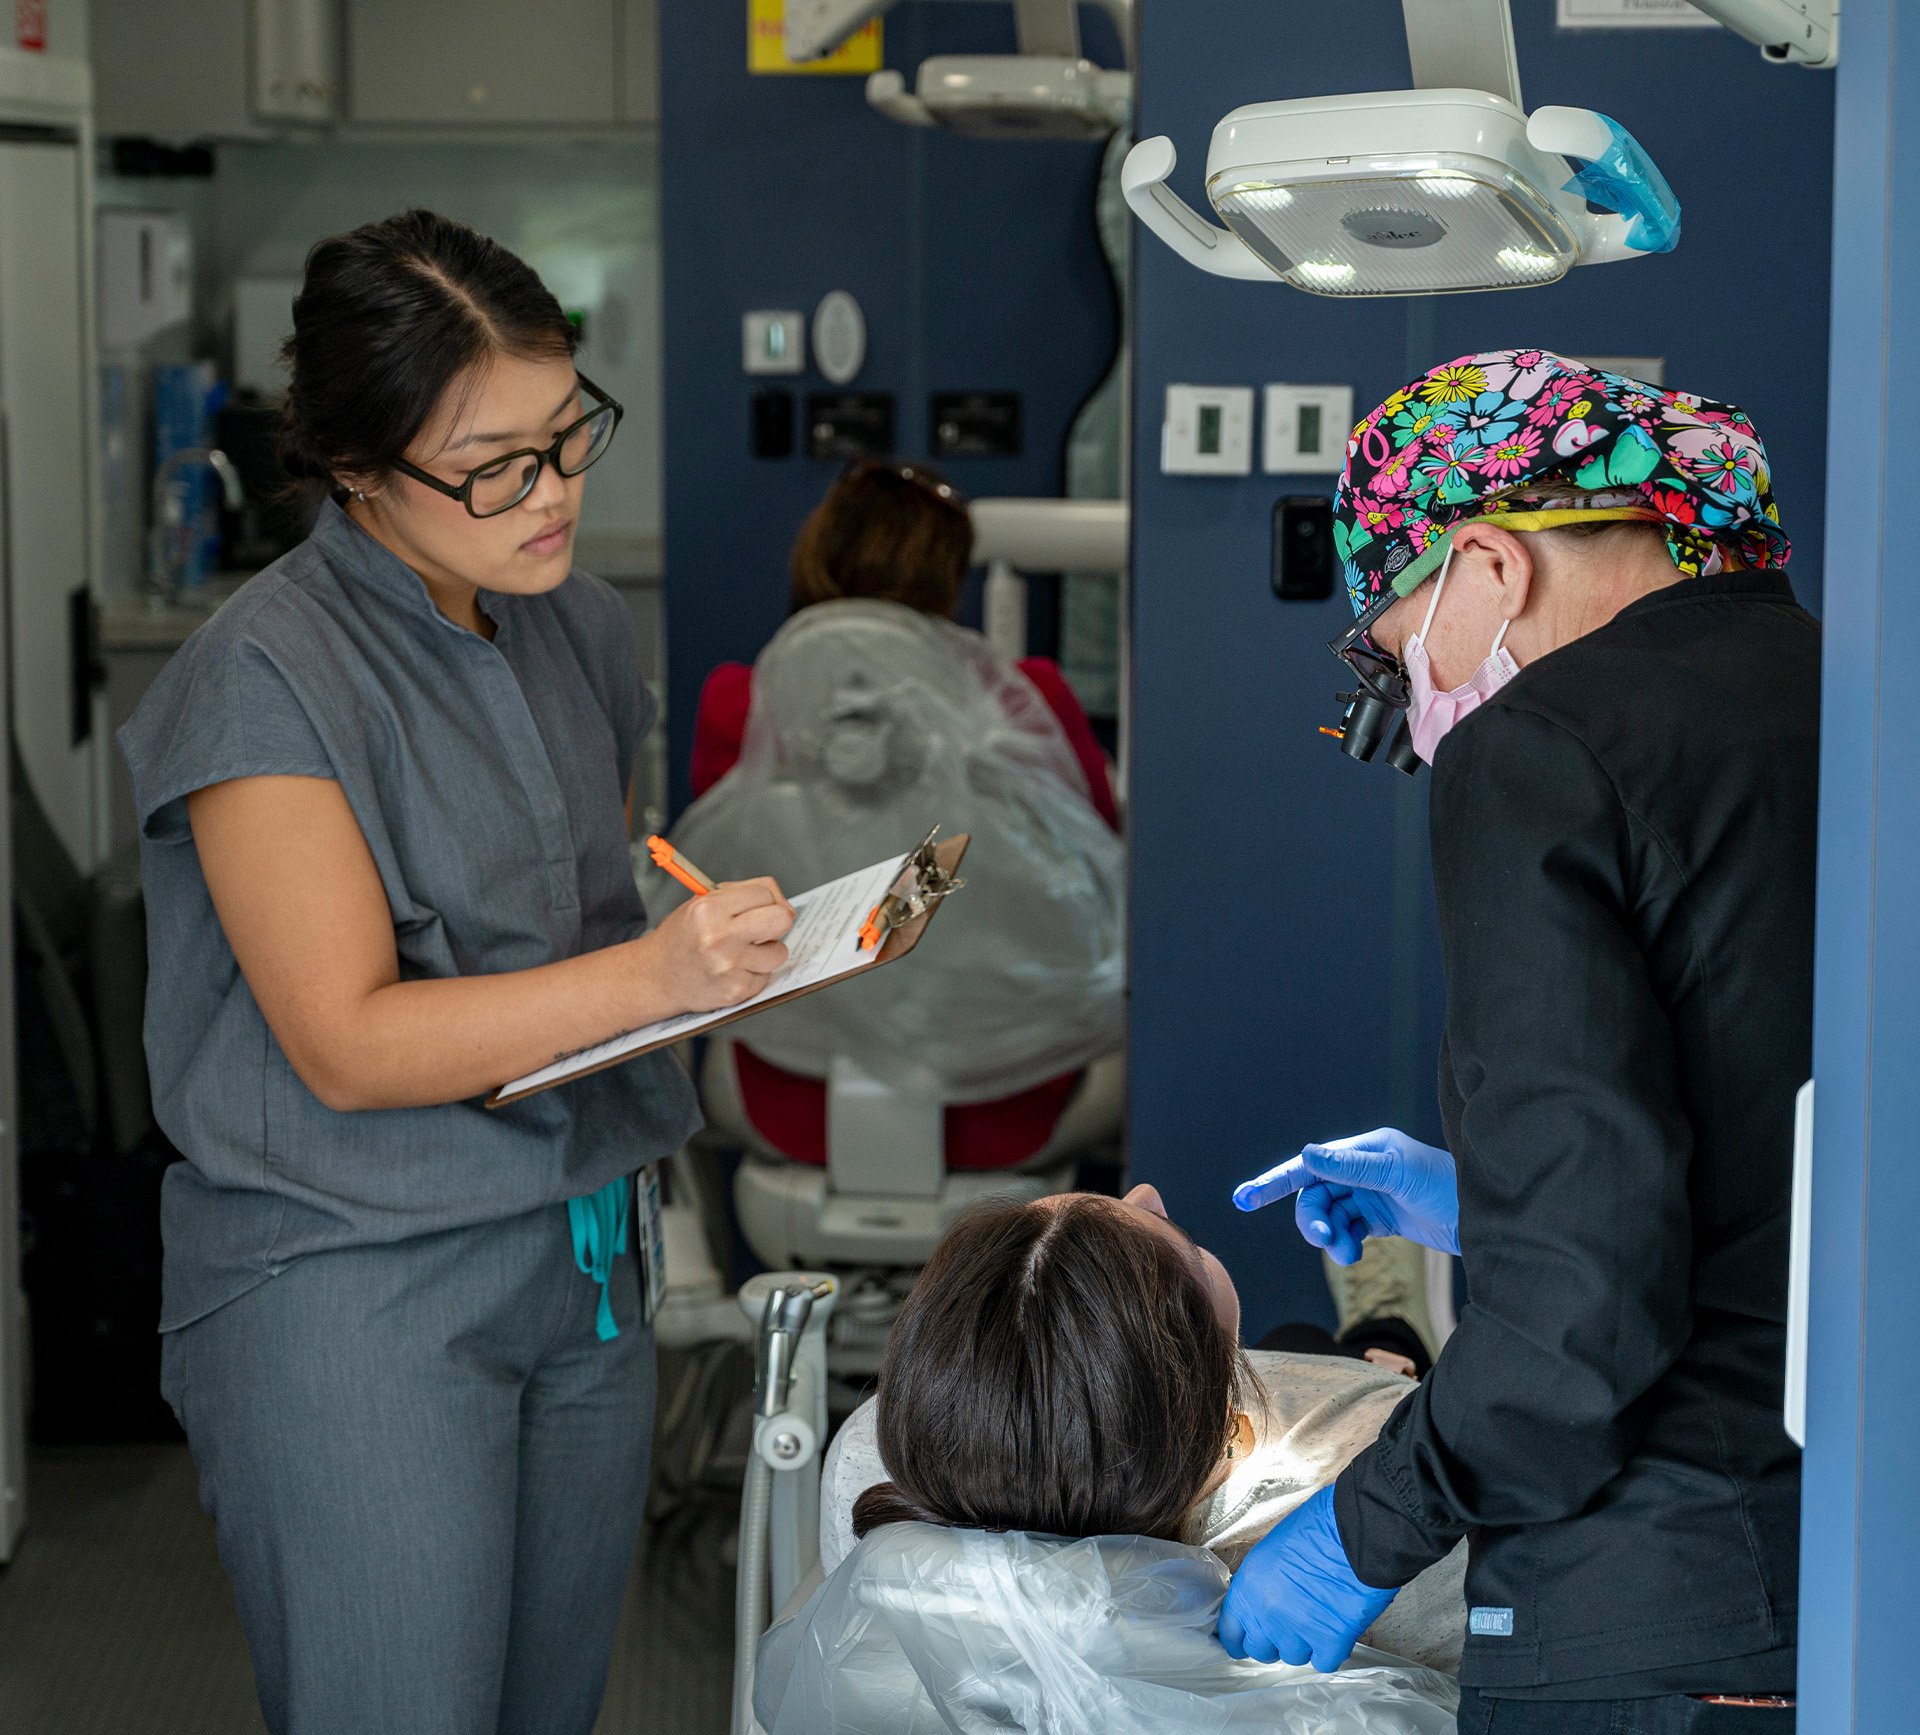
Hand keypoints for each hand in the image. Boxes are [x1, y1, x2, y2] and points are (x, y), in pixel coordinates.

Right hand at [644, 878, 792, 1012]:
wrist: (657, 976)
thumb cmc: (684, 937)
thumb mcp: (704, 902)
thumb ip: (744, 894)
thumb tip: (785, 906)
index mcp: (709, 909)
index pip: (765, 893)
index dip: (765, 900)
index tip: (757, 908)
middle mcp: (719, 937)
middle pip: (781, 919)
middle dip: (778, 922)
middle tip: (763, 928)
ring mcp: (728, 966)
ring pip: (780, 952)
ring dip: (767, 952)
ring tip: (742, 953)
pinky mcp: (736, 990)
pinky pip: (766, 976)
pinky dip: (755, 973)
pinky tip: (734, 970)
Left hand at [1218, 1486, 1394, 1670]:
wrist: (1354, 1531)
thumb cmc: (1317, 1528)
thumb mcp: (1271, 1550)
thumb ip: (1260, 1585)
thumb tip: (1261, 1604)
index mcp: (1248, 1587)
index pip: (1231, 1633)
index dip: (1240, 1638)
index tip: (1247, 1638)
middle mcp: (1267, 1614)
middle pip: (1260, 1650)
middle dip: (1273, 1641)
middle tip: (1287, 1625)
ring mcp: (1298, 1631)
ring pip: (1293, 1657)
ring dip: (1303, 1643)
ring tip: (1316, 1618)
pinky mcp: (1330, 1641)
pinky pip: (1323, 1662)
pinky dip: (1329, 1651)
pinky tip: (1333, 1630)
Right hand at [1232, 1129, 1458, 1263]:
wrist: (1487, 1217)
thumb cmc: (1447, 1186)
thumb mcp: (1398, 1173)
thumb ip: (1351, 1167)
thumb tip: (1307, 1155)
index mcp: (1364, 1150)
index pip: (1310, 1165)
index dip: (1275, 1180)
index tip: (1244, 1199)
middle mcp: (1363, 1169)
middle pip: (1315, 1195)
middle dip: (1314, 1219)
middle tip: (1324, 1240)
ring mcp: (1371, 1194)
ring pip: (1330, 1216)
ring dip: (1331, 1237)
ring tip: (1348, 1254)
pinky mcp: (1381, 1219)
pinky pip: (1347, 1231)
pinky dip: (1345, 1244)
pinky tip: (1353, 1254)